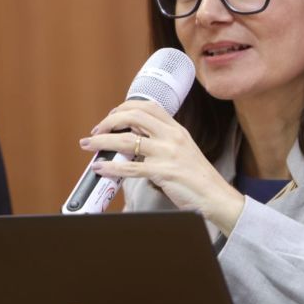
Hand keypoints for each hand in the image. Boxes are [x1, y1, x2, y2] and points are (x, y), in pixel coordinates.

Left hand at [79, 100, 244, 235]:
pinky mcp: (163, 173)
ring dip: (102, 142)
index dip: (125, 107)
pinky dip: (111, 168)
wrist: (215, 196)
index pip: (148, 106)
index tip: (112, 116)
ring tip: (88, 145)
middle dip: (109, 121)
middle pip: (134, 116)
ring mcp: (167, 154)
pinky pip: (130, 168)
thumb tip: (133, 143)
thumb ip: (162, 142)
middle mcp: (172, 137)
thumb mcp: (183, 150)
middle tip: (96, 131)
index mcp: (177, 129)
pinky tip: (100, 169)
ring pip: (127, 140)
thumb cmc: (198, 177)